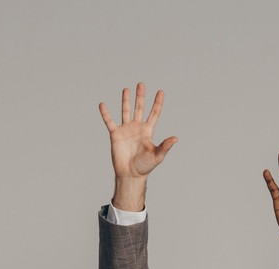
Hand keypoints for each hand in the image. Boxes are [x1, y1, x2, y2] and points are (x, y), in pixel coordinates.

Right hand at [98, 83, 176, 207]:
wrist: (130, 174)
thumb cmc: (145, 166)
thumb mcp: (157, 156)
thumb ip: (165, 146)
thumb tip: (175, 138)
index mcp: (148, 131)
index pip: (154, 114)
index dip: (157, 103)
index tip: (160, 91)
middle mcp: (137, 128)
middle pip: (139, 108)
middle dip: (141, 97)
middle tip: (141, 84)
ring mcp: (126, 130)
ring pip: (126, 111)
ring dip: (126, 100)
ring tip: (126, 89)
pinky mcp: (115, 134)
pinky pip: (109, 121)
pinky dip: (105, 113)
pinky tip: (102, 104)